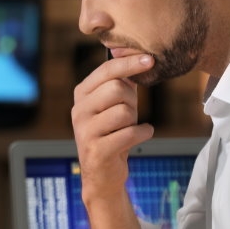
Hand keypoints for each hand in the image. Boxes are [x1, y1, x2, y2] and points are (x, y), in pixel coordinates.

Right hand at [72, 54, 154, 200]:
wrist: (103, 174)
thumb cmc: (113, 133)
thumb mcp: (114, 104)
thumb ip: (122, 81)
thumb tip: (139, 54)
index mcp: (82, 94)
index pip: (106, 70)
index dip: (130, 63)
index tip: (150, 60)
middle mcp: (79, 110)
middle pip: (116, 88)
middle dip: (132, 100)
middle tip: (129, 114)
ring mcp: (84, 131)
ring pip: (124, 111)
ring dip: (134, 120)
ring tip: (127, 129)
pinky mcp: (96, 150)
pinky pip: (130, 133)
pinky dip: (142, 134)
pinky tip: (137, 138)